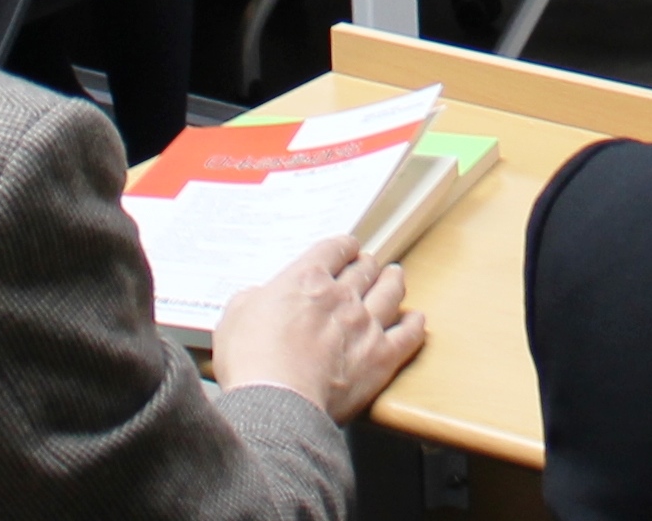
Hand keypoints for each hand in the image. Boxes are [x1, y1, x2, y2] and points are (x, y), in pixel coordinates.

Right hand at [207, 234, 423, 421]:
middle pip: (364, 269)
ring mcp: (365, 325)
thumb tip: (258, 298)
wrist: (277, 403)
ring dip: (394, 282)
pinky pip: (408, 335)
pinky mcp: (381, 357)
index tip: (345, 249)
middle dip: (366, 265)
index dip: (342, 247)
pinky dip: (414, 325)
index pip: (334, 249)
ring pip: (390, 292)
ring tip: (396, 277)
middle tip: (368, 265)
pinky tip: (417, 320)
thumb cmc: (252, 363)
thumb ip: (251, 299)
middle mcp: (342, 296)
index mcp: (307, 279)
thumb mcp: (234, 316)